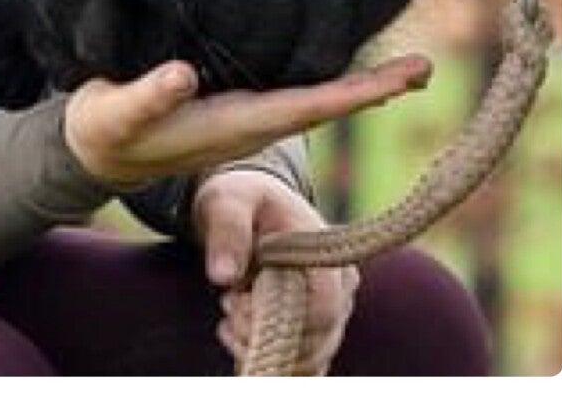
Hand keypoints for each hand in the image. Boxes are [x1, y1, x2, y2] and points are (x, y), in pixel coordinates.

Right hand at [62, 53, 429, 188]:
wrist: (97, 151)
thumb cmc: (106, 130)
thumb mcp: (118, 114)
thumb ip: (149, 97)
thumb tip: (184, 74)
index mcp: (231, 125)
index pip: (304, 108)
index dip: (351, 94)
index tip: (397, 83)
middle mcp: (248, 124)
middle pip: (324, 108)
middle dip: (373, 89)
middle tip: (425, 68)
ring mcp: (244, 119)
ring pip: (313, 103)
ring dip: (358, 87)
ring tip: (403, 71)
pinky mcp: (233, 107)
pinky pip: (293, 94)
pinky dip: (326, 83)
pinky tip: (338, 68)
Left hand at [196, 169, 355, 373]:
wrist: (248, 205)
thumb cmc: (243, 198)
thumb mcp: (228, 200)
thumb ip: (227, 231)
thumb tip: (222, 276)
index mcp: (327, 253)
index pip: (324, 308)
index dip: (279, 317)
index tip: (234, 301)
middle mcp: (340, 287)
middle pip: (318, 340)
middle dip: (264, 334)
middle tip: (226, 305)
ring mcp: (331, 312)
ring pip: (310, 357)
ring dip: (262, 348)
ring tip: (227, 319)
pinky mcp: (315, 329)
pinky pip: (302, 363)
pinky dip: (269, 359)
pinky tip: (234, 337)